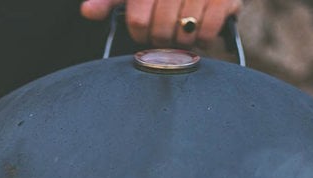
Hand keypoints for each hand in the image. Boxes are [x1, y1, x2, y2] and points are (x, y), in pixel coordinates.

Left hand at [81, 0, 241, 47]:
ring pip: (183, 33)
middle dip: (161, 38)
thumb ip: (110, 0)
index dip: (139, 33)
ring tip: (182, 30)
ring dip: (181, 39)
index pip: (138, 20)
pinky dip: (203, 38)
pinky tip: (199, 30)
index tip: (144, 31)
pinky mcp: (224, 0)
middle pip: (160, 31)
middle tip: (165, 32)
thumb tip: (87, 12)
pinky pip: (207, 32)